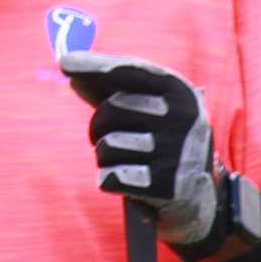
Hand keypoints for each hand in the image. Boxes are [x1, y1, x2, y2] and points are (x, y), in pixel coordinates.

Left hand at [58, 50, 223, 248]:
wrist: (195, 199)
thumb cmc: (161, 143)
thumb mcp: (147, 110)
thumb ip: (110, 89)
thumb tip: (69, 67)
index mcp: (181, 93)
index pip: (131, 72)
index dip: (96, 65)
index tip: (64, 62)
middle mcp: (183, 119)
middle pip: (111, 109)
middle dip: (99, 126)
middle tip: (108, 136)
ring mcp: (176, 153)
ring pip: (106, 146)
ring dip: (105, 157)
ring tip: (127, 162)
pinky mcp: (165, 187)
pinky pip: (109, 177)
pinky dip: (110, 181)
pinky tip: (130, 183)